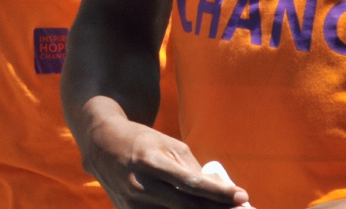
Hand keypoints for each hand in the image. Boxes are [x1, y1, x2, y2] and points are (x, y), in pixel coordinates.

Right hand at [84, 116, 249, 207]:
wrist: (103, 147)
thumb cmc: (143, 142)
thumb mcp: (168, 145)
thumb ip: (192, 169)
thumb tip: (220, 191)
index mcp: (150, 162)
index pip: (191, 183)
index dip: (219, 193)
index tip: (242, 196)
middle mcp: (139, 186)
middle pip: (188, 207)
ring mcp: (132, 205)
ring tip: (220, 208)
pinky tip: (195, 208)